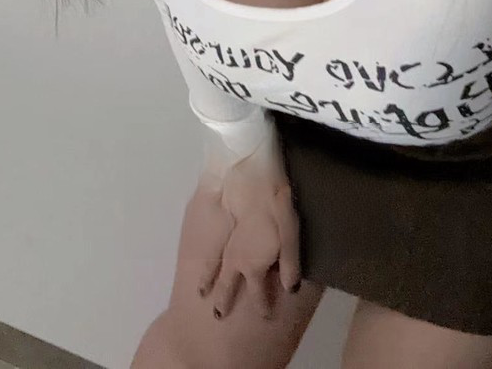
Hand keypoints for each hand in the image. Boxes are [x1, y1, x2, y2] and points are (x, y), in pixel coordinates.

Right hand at [194, 137, 302, 320]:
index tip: (263, 317)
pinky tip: (202, 257)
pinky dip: (205, 257)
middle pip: (227, 284)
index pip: (257, 293)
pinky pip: (209, 248)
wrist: (249, 175)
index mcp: (253, 264)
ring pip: (214, 267)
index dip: (262, 306)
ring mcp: (223, 242)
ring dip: (208, 280)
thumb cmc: (274, 205)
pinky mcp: (216, 225)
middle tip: (217, 315)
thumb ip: (290, 264)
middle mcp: (234, 259)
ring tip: (200, 292)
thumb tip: (290, 290)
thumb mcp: (291, 235)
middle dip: (224, 300)